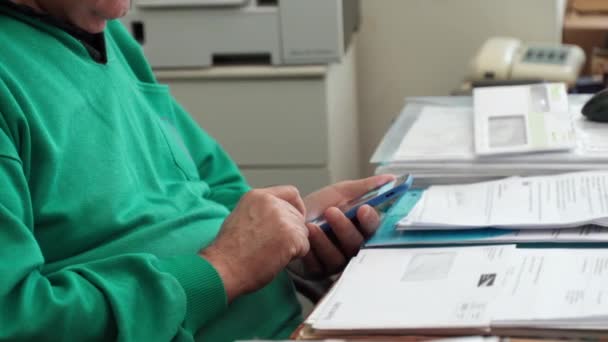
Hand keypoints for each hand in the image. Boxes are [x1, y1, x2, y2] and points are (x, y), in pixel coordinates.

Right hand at [200, 186, 309, 301]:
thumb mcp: (240, 216)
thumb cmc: (228, 251)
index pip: (291, 193)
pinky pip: (305, 246)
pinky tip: (276, 259)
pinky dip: (295, 256)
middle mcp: (272, 202)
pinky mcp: (291, 235)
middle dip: (292, 232)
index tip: (292, 221)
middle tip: (274, 246)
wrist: (224, 268)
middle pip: (298, 215)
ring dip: (293, 245)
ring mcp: (282, 218)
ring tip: (271, 253)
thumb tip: (277, 218)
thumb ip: (261, 211)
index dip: (296, 208)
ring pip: (303, 231)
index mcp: (258, 196)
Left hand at [296, 174, 394, 278]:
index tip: (364, 208)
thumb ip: (365, 187)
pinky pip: (319, 265)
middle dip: (345, 228)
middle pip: (357, 244)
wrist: (286, 218)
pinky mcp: (318, 271)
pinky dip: (311, 251)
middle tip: (331, 211)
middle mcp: (351, 247)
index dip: (371, 220)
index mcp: (361, 228)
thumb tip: (392, 178)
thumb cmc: (317, 207)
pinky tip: (304, 239)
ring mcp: (336, 261)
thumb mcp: (339, 193)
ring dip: (325, 240)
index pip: (373, 228)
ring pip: (339, 257)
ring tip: (312, 226)